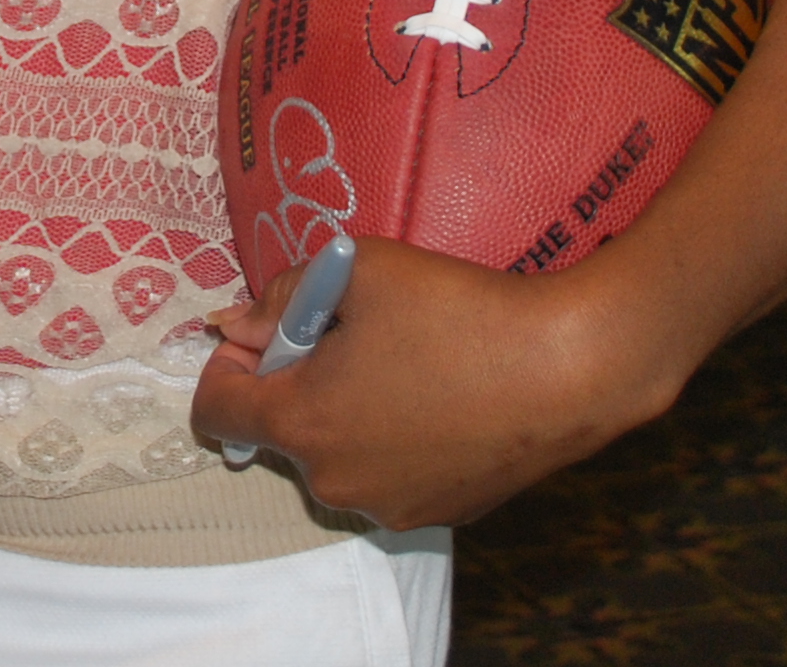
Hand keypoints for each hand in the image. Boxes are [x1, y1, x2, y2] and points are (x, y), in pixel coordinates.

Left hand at [185, 237, 676, 529]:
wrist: (570, 367)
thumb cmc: (456, 311)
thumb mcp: (357, 271)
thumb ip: (281, 296)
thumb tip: (235, 322)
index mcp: (302, 425)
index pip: (216, 411)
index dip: (229, 364)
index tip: (269, 332)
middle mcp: (335, 482)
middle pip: (280, 433)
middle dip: (297, 381)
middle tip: (350, 333)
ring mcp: (390, 506)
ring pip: (338, 455)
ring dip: (347, 413)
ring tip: (404, 364)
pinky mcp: (441, 514)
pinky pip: (390, 473)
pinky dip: (395, 440)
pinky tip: (442, 398)